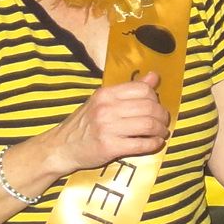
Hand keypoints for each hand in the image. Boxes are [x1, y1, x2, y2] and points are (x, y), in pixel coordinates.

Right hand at [43, 71, 169, 173]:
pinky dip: (153, 144)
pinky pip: (141, 144)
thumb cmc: (84, 124)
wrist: (61, 147)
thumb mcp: (102, 101)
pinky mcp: (109, 147)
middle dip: (162, 116)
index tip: (156, 106)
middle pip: (149, 107)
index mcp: (106, 94)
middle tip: (162, 122)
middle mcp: (107, 108)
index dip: (156, 98)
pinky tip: (154, 143)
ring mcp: (107, 128)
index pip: (143, 89)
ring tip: (160, 133)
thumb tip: (154, 77)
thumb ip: (129, 90)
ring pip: (148, 125)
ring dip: (160, 130)